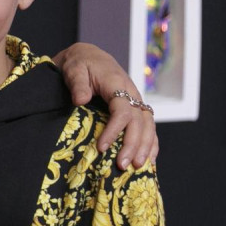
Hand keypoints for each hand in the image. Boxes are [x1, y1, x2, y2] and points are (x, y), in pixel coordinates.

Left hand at [53, 42, 157, 168]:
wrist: (90, 57)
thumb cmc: (80, 64)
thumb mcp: (74, 69)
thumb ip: (77, 84)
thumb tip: (80, 100)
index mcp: (117, 83)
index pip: (122, 110)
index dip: (114, 130)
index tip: (102, 147)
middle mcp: (132, 93)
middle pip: (139, 122)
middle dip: (133, 145)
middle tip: (122, 165)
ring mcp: (136, 101)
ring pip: (148, 126)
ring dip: (145, 147)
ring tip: (137, 168)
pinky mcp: (136, 108)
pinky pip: (148, 127)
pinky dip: (151, 143)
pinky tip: (149, 160)